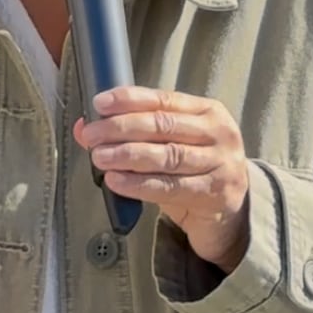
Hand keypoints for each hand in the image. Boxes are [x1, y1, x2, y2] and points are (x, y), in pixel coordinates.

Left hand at [73, 86, 252, 270]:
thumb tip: (83, 128)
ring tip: (99, 157)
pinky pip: (169, 186)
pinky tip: (116, 181)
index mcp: (208, 111)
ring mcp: (221, 163)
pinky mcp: (215, 193)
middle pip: (163, 126)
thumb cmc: (193, 171)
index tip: (99, 104)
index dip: (129, 99)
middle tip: (92, 135)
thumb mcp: (169, 146)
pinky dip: (139, 184)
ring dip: (127, 155)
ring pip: (166, 155)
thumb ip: (132, 134)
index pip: (163, 99)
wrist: (229, 214)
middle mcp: (219, 133)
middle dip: (121, 128)